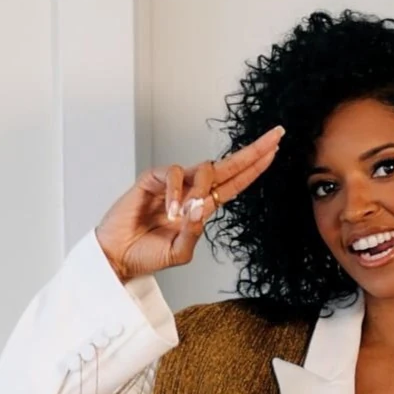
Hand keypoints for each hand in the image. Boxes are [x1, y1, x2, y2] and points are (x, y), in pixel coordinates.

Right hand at [95, 125, 284, 281]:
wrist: (118, 257)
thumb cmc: (148, 255)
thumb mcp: (180, 253)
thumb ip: (194, 233)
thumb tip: (201, 207)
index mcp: (203, 208)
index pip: (235, 184)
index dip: (254, 168)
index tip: (275, 151)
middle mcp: (192, 191)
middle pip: (228, 166)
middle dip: (253, 151)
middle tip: (275, 136)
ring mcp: (173, 183)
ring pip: (203, 169)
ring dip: (201, 189)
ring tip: (184, 215)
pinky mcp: (152, 179)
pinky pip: (173, 173)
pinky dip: (176, 191)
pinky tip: (171, 211)